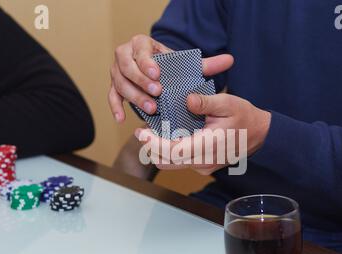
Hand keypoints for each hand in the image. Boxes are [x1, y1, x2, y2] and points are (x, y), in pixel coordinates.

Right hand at [108, 34, 233, 121]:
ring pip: (119, 83)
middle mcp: (125, 55)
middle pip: (126, 66)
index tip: (157, 74)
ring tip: (151, 109)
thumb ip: (206, 64)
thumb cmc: (171, 69)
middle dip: (141, 80)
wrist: (155, 73)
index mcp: (142, 44)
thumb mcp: (187, 66)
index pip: (140, 49)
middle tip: (157, 94)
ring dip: (133, 96)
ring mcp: (117, 72)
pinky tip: (122, 119)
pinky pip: (111, 96)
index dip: (146, 61)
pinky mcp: (114, 87)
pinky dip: (115, 107)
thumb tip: (230, 60)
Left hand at [135, 94, 270, 175]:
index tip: (141, 132)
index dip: (154, 143)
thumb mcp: (228, 103)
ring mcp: (203, 167)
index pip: (173, 151)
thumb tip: (188, 100)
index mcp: (208, 146)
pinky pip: (180, 162)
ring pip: (171, 164)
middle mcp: (203, 162)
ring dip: (159, 150)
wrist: (259, 135)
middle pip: (167, 161)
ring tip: (152, 131)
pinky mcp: (202, 166)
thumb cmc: (244, 117)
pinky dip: (170, 151)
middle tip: (142, 131)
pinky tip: (168, 136)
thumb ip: (207, 102)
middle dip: (151, 147)